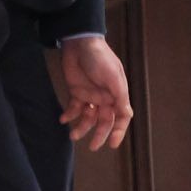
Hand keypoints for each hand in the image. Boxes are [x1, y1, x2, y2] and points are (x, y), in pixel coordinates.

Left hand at [58, 36, 132, 151]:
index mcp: (116, 95)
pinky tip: (63, 119)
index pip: (120, 117)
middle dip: (99, 134)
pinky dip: (69, 115)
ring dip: (81, 127)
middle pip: (103, 121)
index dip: (118, 131)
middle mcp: (104, 98)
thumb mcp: (113, 77)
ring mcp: (90, 95)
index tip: (112, 144)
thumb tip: (127, 115)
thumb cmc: (100, 58)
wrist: (79, 43)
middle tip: (92, 147)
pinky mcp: (76, 91)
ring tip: (72, 136)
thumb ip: (120, 97)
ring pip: (87, 117)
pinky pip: (73, 108)